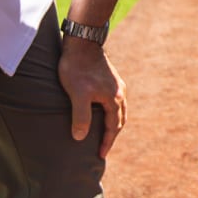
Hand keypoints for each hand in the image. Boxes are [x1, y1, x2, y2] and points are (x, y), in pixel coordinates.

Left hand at [56, 35, 125, 158]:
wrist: (82, 42)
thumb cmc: (77, 68)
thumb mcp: (77, 95)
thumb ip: (81, 117)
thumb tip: (80, 137)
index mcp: (114, 99)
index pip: (113, 127)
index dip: (106, 142)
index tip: (101, 155)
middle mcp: (119, 92)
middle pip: (119, 120)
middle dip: (112, 135)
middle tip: (103, 147)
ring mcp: (116, 84)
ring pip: (118, 110)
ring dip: (112, 123)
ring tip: (102, 132)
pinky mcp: (109, 78)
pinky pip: (113, 101)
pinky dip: (109, 112)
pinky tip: (99, 111)